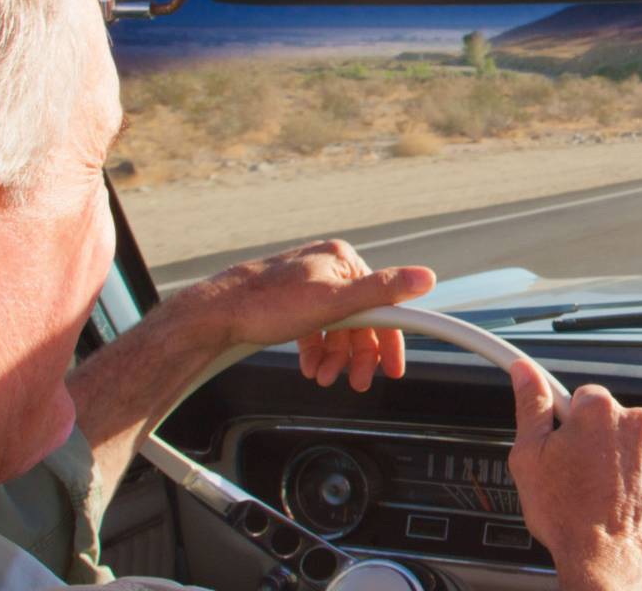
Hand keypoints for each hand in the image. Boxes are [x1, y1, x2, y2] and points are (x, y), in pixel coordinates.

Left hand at [161, 239, 435, 390]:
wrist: (215, 313)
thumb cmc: (267, 304)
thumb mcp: (334, 301)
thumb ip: (382, 290)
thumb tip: (426, 277)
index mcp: (342, 261)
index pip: (383, 303)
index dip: (389, 340)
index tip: (393, 369)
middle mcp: (327, 267)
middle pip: (359, 318)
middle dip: (356, 354)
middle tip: (356, 381)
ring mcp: (307, 284)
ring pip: (336, 326)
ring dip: (335, 356)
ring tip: (324, 377)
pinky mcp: (289, 300)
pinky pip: (315, 327)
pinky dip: (316, 349)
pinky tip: (310, 365)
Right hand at [506, 360, 641, 590]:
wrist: (607, 563)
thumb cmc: (567, 516)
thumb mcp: (530, 458)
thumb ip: (530, 406)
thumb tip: (524, 371)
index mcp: (599, 410)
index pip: (580, 396)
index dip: (567, 423)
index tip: (563, 442)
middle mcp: (637, 422)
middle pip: (609, 418)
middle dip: (593, 439)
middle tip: (575, 474)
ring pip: (631, 441)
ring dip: (617, 458)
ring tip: (599, 492)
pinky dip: (639, 476)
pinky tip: (619, 499)